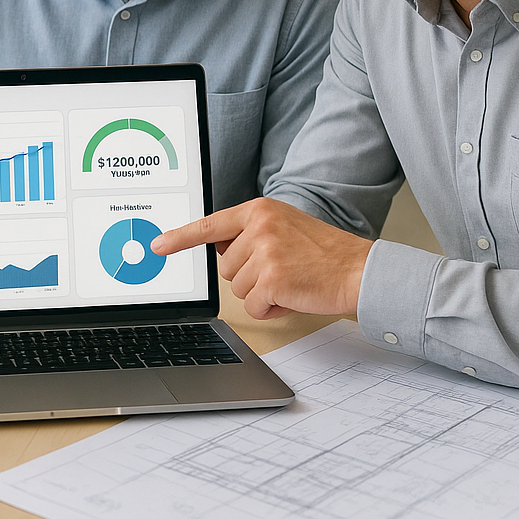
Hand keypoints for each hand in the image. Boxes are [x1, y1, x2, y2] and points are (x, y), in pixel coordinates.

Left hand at [151, 198, 370, 318]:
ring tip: (291, 280)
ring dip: (261, 293)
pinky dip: (270, 308)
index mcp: (259, 210)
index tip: (159, 245)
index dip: (180, 238)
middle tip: (283, 270)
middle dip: (250, 277)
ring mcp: (265, 251)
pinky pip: (253, 305)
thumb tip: (220, 250)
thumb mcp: (284, 227)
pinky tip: (293, 295)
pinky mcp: (272, 278)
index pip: (210, 224)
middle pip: (226, 267)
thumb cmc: (324, 254)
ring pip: (238, 288)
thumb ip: (251, 233)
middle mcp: (259, 226)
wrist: (359, 270)